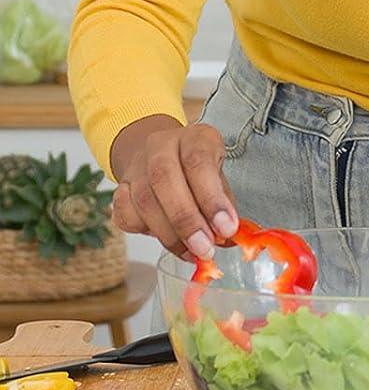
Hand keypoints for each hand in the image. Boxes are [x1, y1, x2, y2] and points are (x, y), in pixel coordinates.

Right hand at [109, 113, 239, 259]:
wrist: (161, 157)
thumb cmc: (199, 172)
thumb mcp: (220, 179)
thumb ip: (224, 205)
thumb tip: (227, 237)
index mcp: (195, 137)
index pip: (199, 162)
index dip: (212, 198)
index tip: (226, 228)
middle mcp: (161, 145)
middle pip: (164, 179)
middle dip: (186, 220)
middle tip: (204, 248)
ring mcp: (136, 165)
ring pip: (143, 200)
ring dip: (169, 234)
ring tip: (191, 252)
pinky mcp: (119, 187)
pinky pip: (124, 213)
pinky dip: (145, 231)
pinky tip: (168, 240)